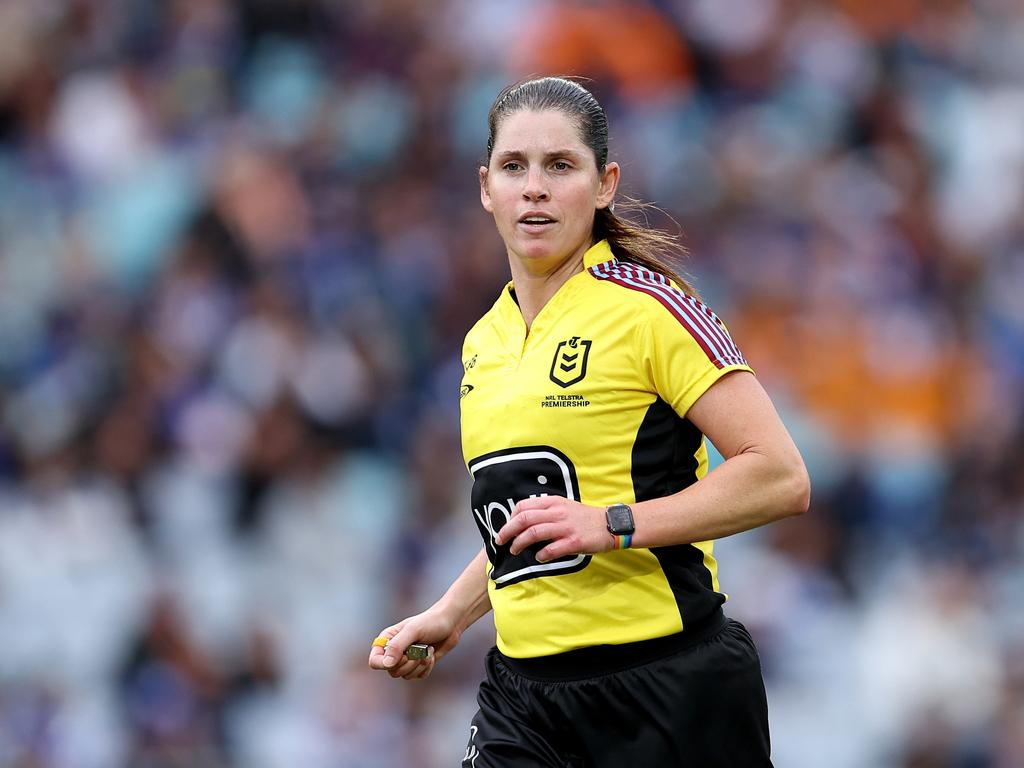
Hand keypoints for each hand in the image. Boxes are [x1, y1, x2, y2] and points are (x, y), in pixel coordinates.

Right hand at [368, 608, 460, 680]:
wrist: (450, 623)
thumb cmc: (430, 622)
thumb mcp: (413, 631)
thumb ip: (397, 646)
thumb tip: (386, 664)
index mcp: (387, 640)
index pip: (375, 661)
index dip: (384, 664)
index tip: (401, 657)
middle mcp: (394, 651)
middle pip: (392, 671)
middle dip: (408, 664)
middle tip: (418, 651)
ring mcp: (406, 659)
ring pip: (405, 675)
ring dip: (419, 665)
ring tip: (428, 650)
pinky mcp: (418, 665)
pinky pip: (418, 676)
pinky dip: (426, 668)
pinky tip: (431, 655)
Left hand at [495, 497, 614, 562]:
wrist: (610, 524)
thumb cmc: (584, 518)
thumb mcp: (564, 506)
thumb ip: (546, 510)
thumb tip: (524, 520)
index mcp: (553, 502)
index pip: (523, 506)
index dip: (510, 517)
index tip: (507, 527)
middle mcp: (557, 512)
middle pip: (524, 519)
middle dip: (508, 531)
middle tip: (500, 541)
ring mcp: (565, 527)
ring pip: (534, 532)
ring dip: (520, 543)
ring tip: (515, 550)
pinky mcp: (574, 541)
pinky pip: (551, 549)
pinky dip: (541, 554)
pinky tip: (538, 557)